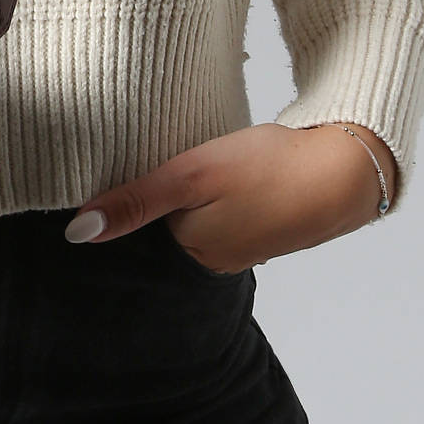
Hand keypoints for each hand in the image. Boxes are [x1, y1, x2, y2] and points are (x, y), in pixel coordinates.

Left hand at [63, 122, 399, 273]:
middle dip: (162, 202)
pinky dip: (222, 196)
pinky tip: (229, 176)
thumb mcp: (190, 176)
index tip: (134, 172)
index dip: (132, 201)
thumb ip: (135, 201)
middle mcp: (215, 262)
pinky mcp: (265, 229)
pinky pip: (227, 214)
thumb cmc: (268, 169)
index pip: (140, 231)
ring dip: (194, 197)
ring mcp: (243, 248)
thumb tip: (76, 233)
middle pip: (167, 228)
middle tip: (171, 161)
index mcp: (192, 255)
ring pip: (197, 219)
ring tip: (203, 168)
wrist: (347, 168)